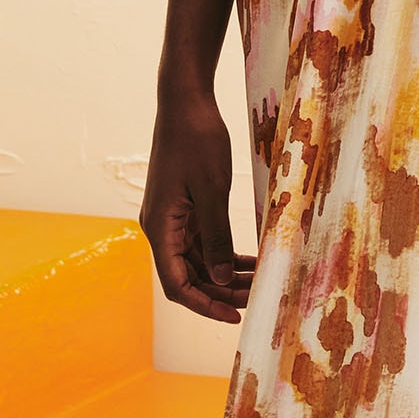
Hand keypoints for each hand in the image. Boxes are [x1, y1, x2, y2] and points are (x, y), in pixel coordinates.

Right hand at [139, 90, 255, 321]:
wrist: (185, 101)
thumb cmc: (197, 139)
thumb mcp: (213, 189)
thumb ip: (217, 236)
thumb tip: (220, 280)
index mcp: (160, 228)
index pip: (177, 284)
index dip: (205, 305)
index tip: (235, 316)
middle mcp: (160, 228)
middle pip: (188, 276)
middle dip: (220, 292)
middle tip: (257, 298)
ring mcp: (171, 218)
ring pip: (197, 261)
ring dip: (224, 274)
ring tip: (258, 282)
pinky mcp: (182, 207)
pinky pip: (201, 242)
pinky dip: (223, 253)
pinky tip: (248, 261)